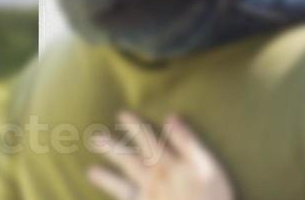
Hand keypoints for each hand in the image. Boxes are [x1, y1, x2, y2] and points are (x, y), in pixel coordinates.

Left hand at [88, 112, 233, 199]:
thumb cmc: (213, 198)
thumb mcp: (207, 166)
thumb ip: (188, 142)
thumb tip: (171, 117)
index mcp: (168, 166)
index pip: (147, 141)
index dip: (134, 127)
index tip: (121, 114)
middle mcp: (153, 182)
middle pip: (129, 162)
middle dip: (112, 149)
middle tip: (94, 139)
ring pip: (122, 187)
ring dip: (107, 179)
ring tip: (91, 173)